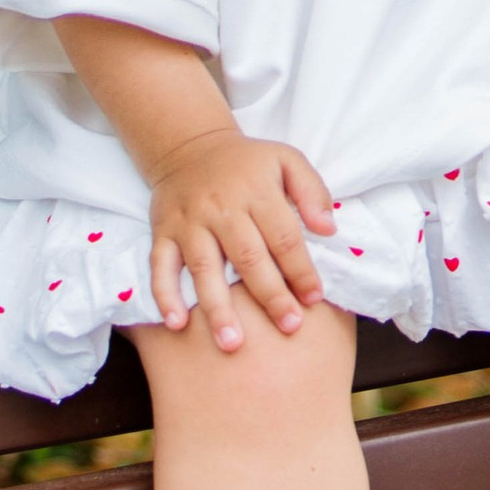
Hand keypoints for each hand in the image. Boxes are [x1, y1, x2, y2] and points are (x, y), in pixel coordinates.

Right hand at [146, 129, 334, 349]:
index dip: (301, 270)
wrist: (189, 146)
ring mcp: (190, 222)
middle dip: (270, 295)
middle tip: (288, 327)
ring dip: (218, 307)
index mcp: (257, 192)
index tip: (314, 299)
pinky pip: (161, 265)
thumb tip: (328, 229)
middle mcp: (222, 208)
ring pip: (204, 268)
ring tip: (232, 343)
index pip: (284, 236)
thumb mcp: (287, 160)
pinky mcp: (163, 232)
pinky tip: (175, 324)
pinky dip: (165, 294)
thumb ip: (312, 191)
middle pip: (249, 257)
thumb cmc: (248, 163)